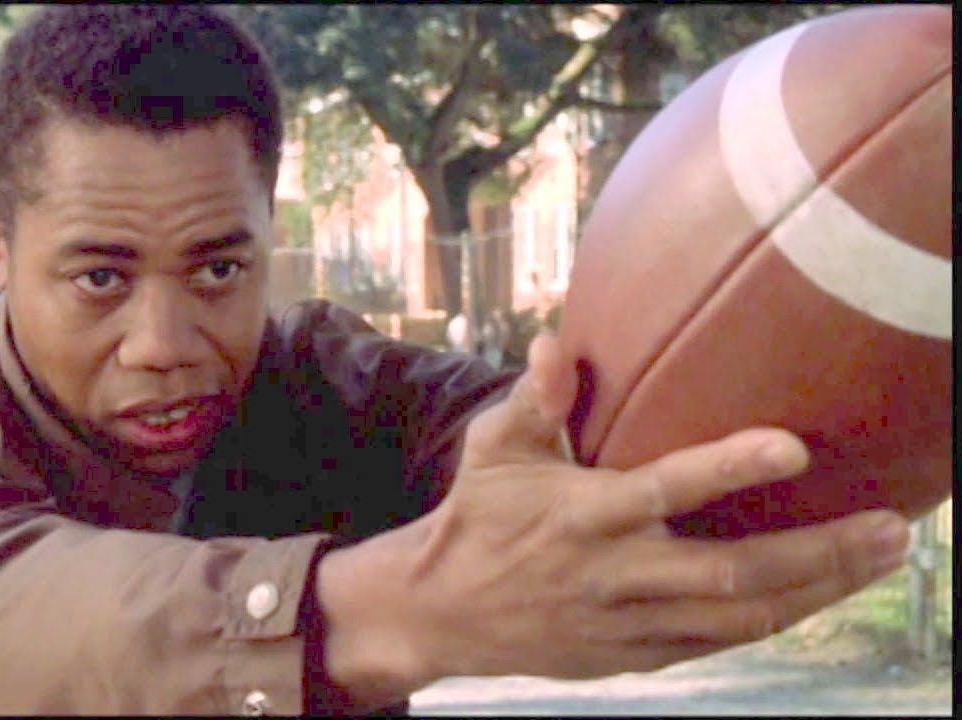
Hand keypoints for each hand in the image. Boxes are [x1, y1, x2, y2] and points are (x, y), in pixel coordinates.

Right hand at [401, 333, 909, 681]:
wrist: (441, 612)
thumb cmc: (477, 516)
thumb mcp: (492, 448)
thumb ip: (535, 397)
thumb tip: (558, 339)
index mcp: (580, 515)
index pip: (664, 489)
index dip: (728, 468)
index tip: (794, 446)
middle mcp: (612, 575)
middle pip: (731, 572)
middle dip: (819, 555)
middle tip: (889, 529)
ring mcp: (628, 624)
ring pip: (740, 618)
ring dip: (818, 591)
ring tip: (878, 558)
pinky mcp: (634, 656)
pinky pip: (719, 644)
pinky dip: (775, 619)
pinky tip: (819, 595)